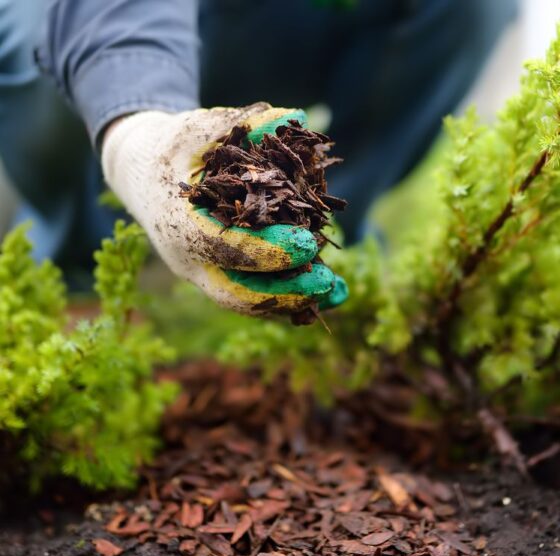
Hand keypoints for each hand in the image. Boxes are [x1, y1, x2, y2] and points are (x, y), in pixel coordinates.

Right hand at [101, 103, 347, 315]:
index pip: (223, 247)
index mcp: (178, 223)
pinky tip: (326, 293)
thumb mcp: (198, 128)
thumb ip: (242, 123)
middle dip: (284, 292)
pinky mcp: (217, 275)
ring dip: (293, 301)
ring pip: (247, 301)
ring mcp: (202, 273)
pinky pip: (253, 294)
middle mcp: (188, 259)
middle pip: (236, 292)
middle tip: (328, 283)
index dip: (266, 250)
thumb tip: (294, 118)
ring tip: (338, 293)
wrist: (141, 174)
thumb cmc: (172, 148)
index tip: (308, 244)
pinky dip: (288, 297)